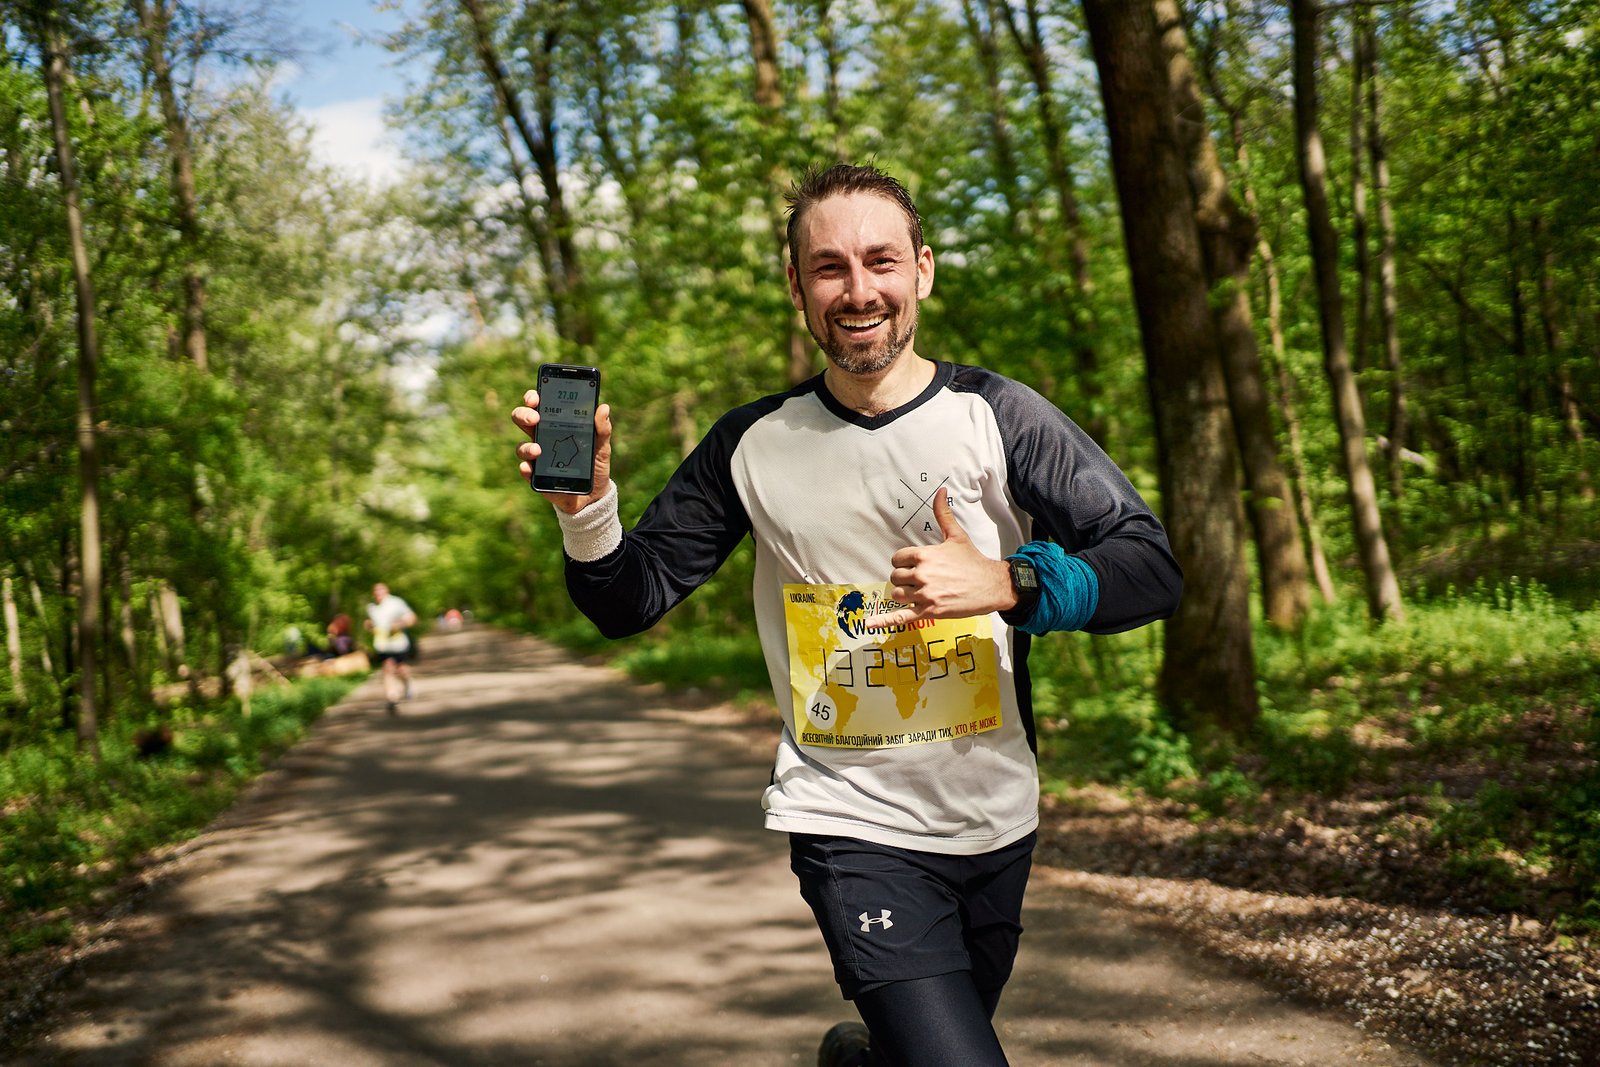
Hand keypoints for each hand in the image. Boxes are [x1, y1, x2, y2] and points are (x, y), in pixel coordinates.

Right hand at [511, 388, 613, 514]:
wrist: (594, 493)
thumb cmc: (595, 463)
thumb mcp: (602, 445)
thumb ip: (602, 428)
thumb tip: (603, 408)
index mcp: (555, 423)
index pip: (539, 405)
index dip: (533, 397)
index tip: (536, 397)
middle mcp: (542, 437)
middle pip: (522, 420)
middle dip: (523, 415)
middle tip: (535, 419)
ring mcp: (537, 457)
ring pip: (521, 446)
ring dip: (526, 446)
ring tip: (538, 450)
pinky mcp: (537, 476)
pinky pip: (526, 470)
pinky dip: (526, 468)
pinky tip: (530, 468)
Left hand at [867, 488, 1016, 629]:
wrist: (991, 585)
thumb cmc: (973, 561)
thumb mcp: (956, 535)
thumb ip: (943, 514)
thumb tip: (941, 491)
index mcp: (924, 555)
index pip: (897, 559)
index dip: (903, 562)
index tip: (914, 565)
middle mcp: (922, 574)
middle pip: (895, 577)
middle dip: (904, 578)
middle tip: (919, 579)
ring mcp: (925, 594)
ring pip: (897, 594)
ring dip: (904, 594)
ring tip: (919, 592)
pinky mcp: (929, 611)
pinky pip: (901, 616)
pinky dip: (884, 621)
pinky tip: (870, 624)